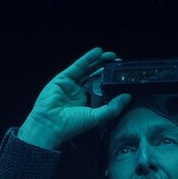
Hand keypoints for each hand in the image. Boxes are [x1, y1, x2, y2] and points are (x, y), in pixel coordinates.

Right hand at [17, 47, 131, 149]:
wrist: (49, 125)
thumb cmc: (69, 126)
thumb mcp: (96, 117)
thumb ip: (112, 108)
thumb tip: (127, 97)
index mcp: (87, 103)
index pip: (101, 88)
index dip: (110, 81)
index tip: (121, 75)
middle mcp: (78, 93)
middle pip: (94, 77)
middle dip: (106, 69)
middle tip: (118, 63)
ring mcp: (70, 85)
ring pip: (87, 70)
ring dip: (98, 61)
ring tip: (110, 55)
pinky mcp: (62, 79)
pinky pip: (77, 66)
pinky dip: (87, 58)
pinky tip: (97, 52)